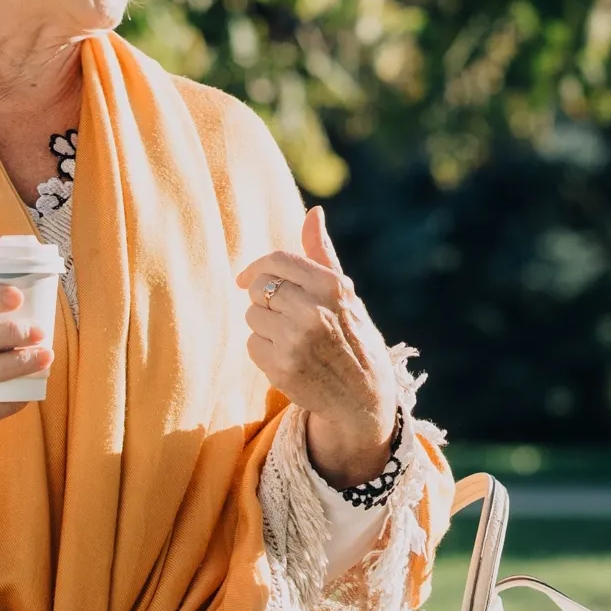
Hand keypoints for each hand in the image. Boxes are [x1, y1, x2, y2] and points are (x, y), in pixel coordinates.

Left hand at [236, 207, 398, 485]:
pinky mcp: (282, 368)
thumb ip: (322, 253)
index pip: (277, 261)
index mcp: (332, 286)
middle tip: (286, 316)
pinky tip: (287, 357)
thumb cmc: (354, 337)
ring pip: (252, 317)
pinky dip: (263, 351)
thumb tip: (313, 212)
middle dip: (265, 300)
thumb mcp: (346, 294)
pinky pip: (251, 345)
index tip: (246, 279)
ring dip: (264, 326)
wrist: (364, 398)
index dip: (257, 267)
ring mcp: (296, 341)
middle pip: (258, 289)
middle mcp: (314, 311)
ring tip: (292, 339)